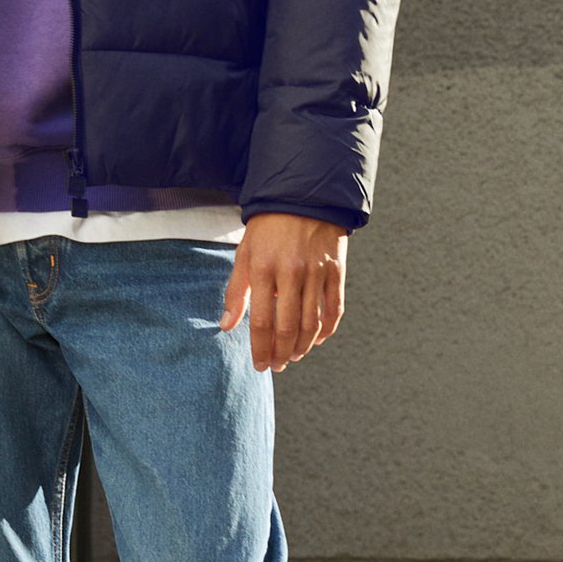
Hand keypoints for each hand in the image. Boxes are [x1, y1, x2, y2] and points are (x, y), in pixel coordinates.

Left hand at [219, 214, 347, 372]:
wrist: (304, 195)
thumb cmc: (268, 228)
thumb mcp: (245, 253)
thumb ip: (235, 291)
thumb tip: (226, 326)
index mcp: (263, 268)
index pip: (261, 321)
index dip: (260, 348)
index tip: (260, 365)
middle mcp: (291, 272)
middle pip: (288, 327)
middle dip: (282, 353)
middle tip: (278, 366)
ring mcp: (316, 271)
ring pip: (312, 323)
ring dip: (303, 346)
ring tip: (294, 356)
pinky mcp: (336, 270)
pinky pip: (334, 309)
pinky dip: (327, 330)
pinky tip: (317, 340)